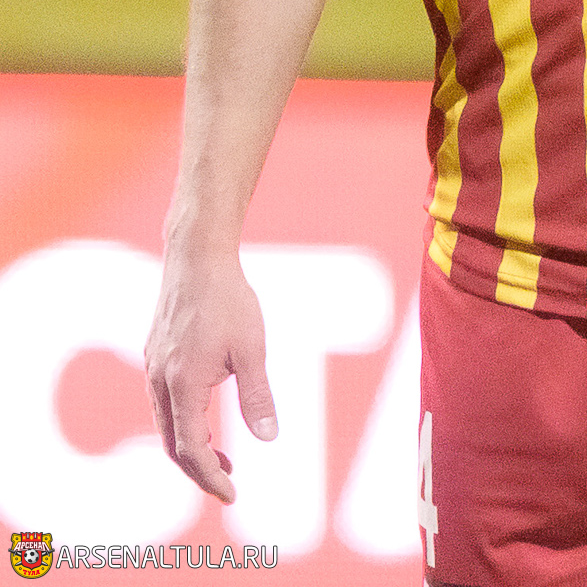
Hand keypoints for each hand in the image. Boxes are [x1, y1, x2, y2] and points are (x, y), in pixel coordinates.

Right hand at [145, 245, 277, 500]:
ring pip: (165, 425)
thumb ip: (257, 396)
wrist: (197, 256)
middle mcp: (160, 381)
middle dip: (200, 471)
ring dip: (191, 447)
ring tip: (223, 456)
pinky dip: (182, 423)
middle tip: (229, 484)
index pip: (191, 450)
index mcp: (182, 384)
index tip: (232, 494)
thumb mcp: (251, 349)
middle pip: (173, 445)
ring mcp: (153, 367)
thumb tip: (268, 439)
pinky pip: (163, 403)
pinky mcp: (154, 355)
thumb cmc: (229, 299)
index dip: (211, 477)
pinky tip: (205, 416)